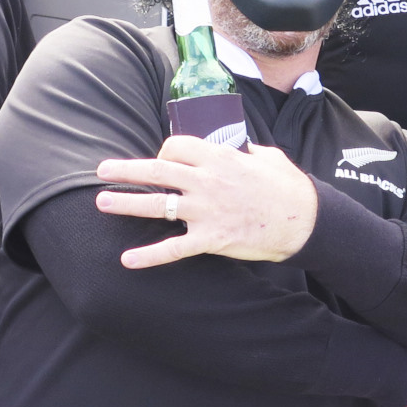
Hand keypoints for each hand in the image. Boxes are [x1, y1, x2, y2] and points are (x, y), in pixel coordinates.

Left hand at [96, 135, 318, 267]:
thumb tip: (238, 148)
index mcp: (219, 157)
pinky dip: (149, 256)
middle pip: (156, 171)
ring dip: (126, 203)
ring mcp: (206, 211)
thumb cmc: (287, 186)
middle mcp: (206, 181)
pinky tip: (128, 260)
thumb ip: (245, 150)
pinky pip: (174, 248)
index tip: (162, 162)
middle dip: (125, 170)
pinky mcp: (211, 239)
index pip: (175, 147)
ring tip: (102, 203)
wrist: (304, 220)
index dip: (164, 153)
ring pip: (157, 205)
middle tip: (102, 171)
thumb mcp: (266, 156)